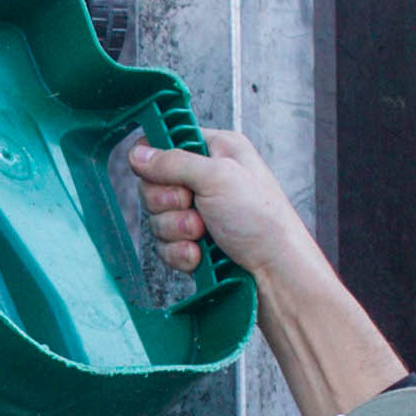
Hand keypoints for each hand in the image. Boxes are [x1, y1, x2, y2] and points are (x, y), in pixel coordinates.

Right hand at [128, 128, 314, 286]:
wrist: (275, 272)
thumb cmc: (264, 221)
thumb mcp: (218, 177)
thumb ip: (174, 162)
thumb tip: (140, 154)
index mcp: (217, 152)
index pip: (169, 143)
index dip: (157, 158)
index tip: (160, 172)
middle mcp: (207, 180)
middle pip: (154, 184)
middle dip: (169, 202)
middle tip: (193, 206)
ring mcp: (199, 214)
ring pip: (157, 218)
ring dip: (177, 229)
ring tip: (203, 233)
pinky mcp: (194, 244)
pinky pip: (165, 246)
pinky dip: (180, 252)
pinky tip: (200, 254)